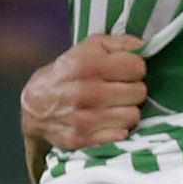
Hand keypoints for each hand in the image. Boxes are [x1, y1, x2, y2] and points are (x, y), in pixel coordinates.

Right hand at [21, 33, 146, 151]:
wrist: (35, 105)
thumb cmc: (69, 72)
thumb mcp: (90, 48)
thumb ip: (120, 43)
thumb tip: (146, 46)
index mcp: (86, 64)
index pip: (137, 67)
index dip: (135, 68)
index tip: (127, 71)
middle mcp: (83, 92)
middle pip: (138, 92)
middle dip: (133, 90)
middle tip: (120, 90)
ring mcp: (82, 119)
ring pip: (132, 116)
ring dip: (127, 111)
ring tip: (114, 106)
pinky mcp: (80, 140)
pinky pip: (120, 136)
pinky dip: (118, 129)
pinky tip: (107, 122)